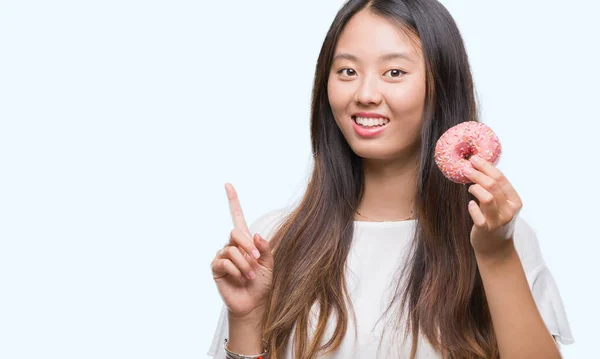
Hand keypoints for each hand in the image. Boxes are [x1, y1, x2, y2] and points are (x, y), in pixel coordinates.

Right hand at [210, 183, 274, 319]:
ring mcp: (223, 256)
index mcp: (246, 241)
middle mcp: (232, 246)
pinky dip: (236, 270)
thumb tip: (256, 234)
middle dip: (248, 246)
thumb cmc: (261, 284)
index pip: (237, 217)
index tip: (228, 184)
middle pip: (235, 232)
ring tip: (250, 275)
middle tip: (256, 259)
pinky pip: (224, 261)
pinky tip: (240, 278)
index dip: (233, 201)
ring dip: (244, 263)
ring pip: (231, 250)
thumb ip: (265, 248)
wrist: (253, 303)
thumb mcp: (269, 265)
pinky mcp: (216, 268)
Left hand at [464, 155, 522, 258]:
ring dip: (475, 188)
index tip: (474, 159)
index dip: (486, 167)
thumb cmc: (495, 221)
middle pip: (493, 185)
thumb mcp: (501, 205)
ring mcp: (499, 220)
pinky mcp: (486, 229)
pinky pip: (478, 216)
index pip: (501, 178)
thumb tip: (479, 167)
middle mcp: (509, 210)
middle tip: (466, 168)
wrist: (496, 248)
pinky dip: (473, 208)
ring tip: (469, 187)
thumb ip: (495, 190)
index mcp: (515, 201)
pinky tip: (470, 204)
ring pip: (488, 197)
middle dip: (478, 173)